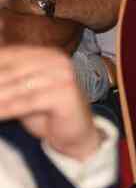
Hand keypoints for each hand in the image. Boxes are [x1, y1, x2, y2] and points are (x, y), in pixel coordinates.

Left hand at [0, 45, 99, 160]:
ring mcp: (64, 75)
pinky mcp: (66, 93)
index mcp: (45, 54)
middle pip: (9, 72)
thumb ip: (4, 80)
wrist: (76, 133)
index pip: (6, 56)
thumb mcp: (21, 92)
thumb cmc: (45, 112)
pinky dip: (5, 110)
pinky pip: (27, 102)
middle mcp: (57, 60)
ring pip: (16, 87)